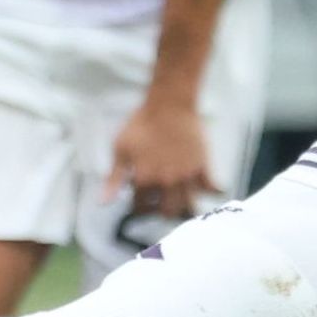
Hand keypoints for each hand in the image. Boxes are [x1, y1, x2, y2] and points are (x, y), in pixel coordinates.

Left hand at [110, 95, 214, 218]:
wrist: (169, 104)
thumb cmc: (142, 123)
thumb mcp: (120, 149)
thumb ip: (114, 179)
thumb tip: (104, 202)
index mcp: (144, 180)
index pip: (140, 208)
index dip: (137, 208)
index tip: (138, 204)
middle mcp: (167, 182)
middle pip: (166, 212)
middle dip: (160, 212)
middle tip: (159, 206)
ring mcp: (187, 176)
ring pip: (188, 206)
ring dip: (184, 209)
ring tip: (181, 206)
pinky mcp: (203, 167)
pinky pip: (212, 188)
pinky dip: (212, 193)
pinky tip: (209, 192)